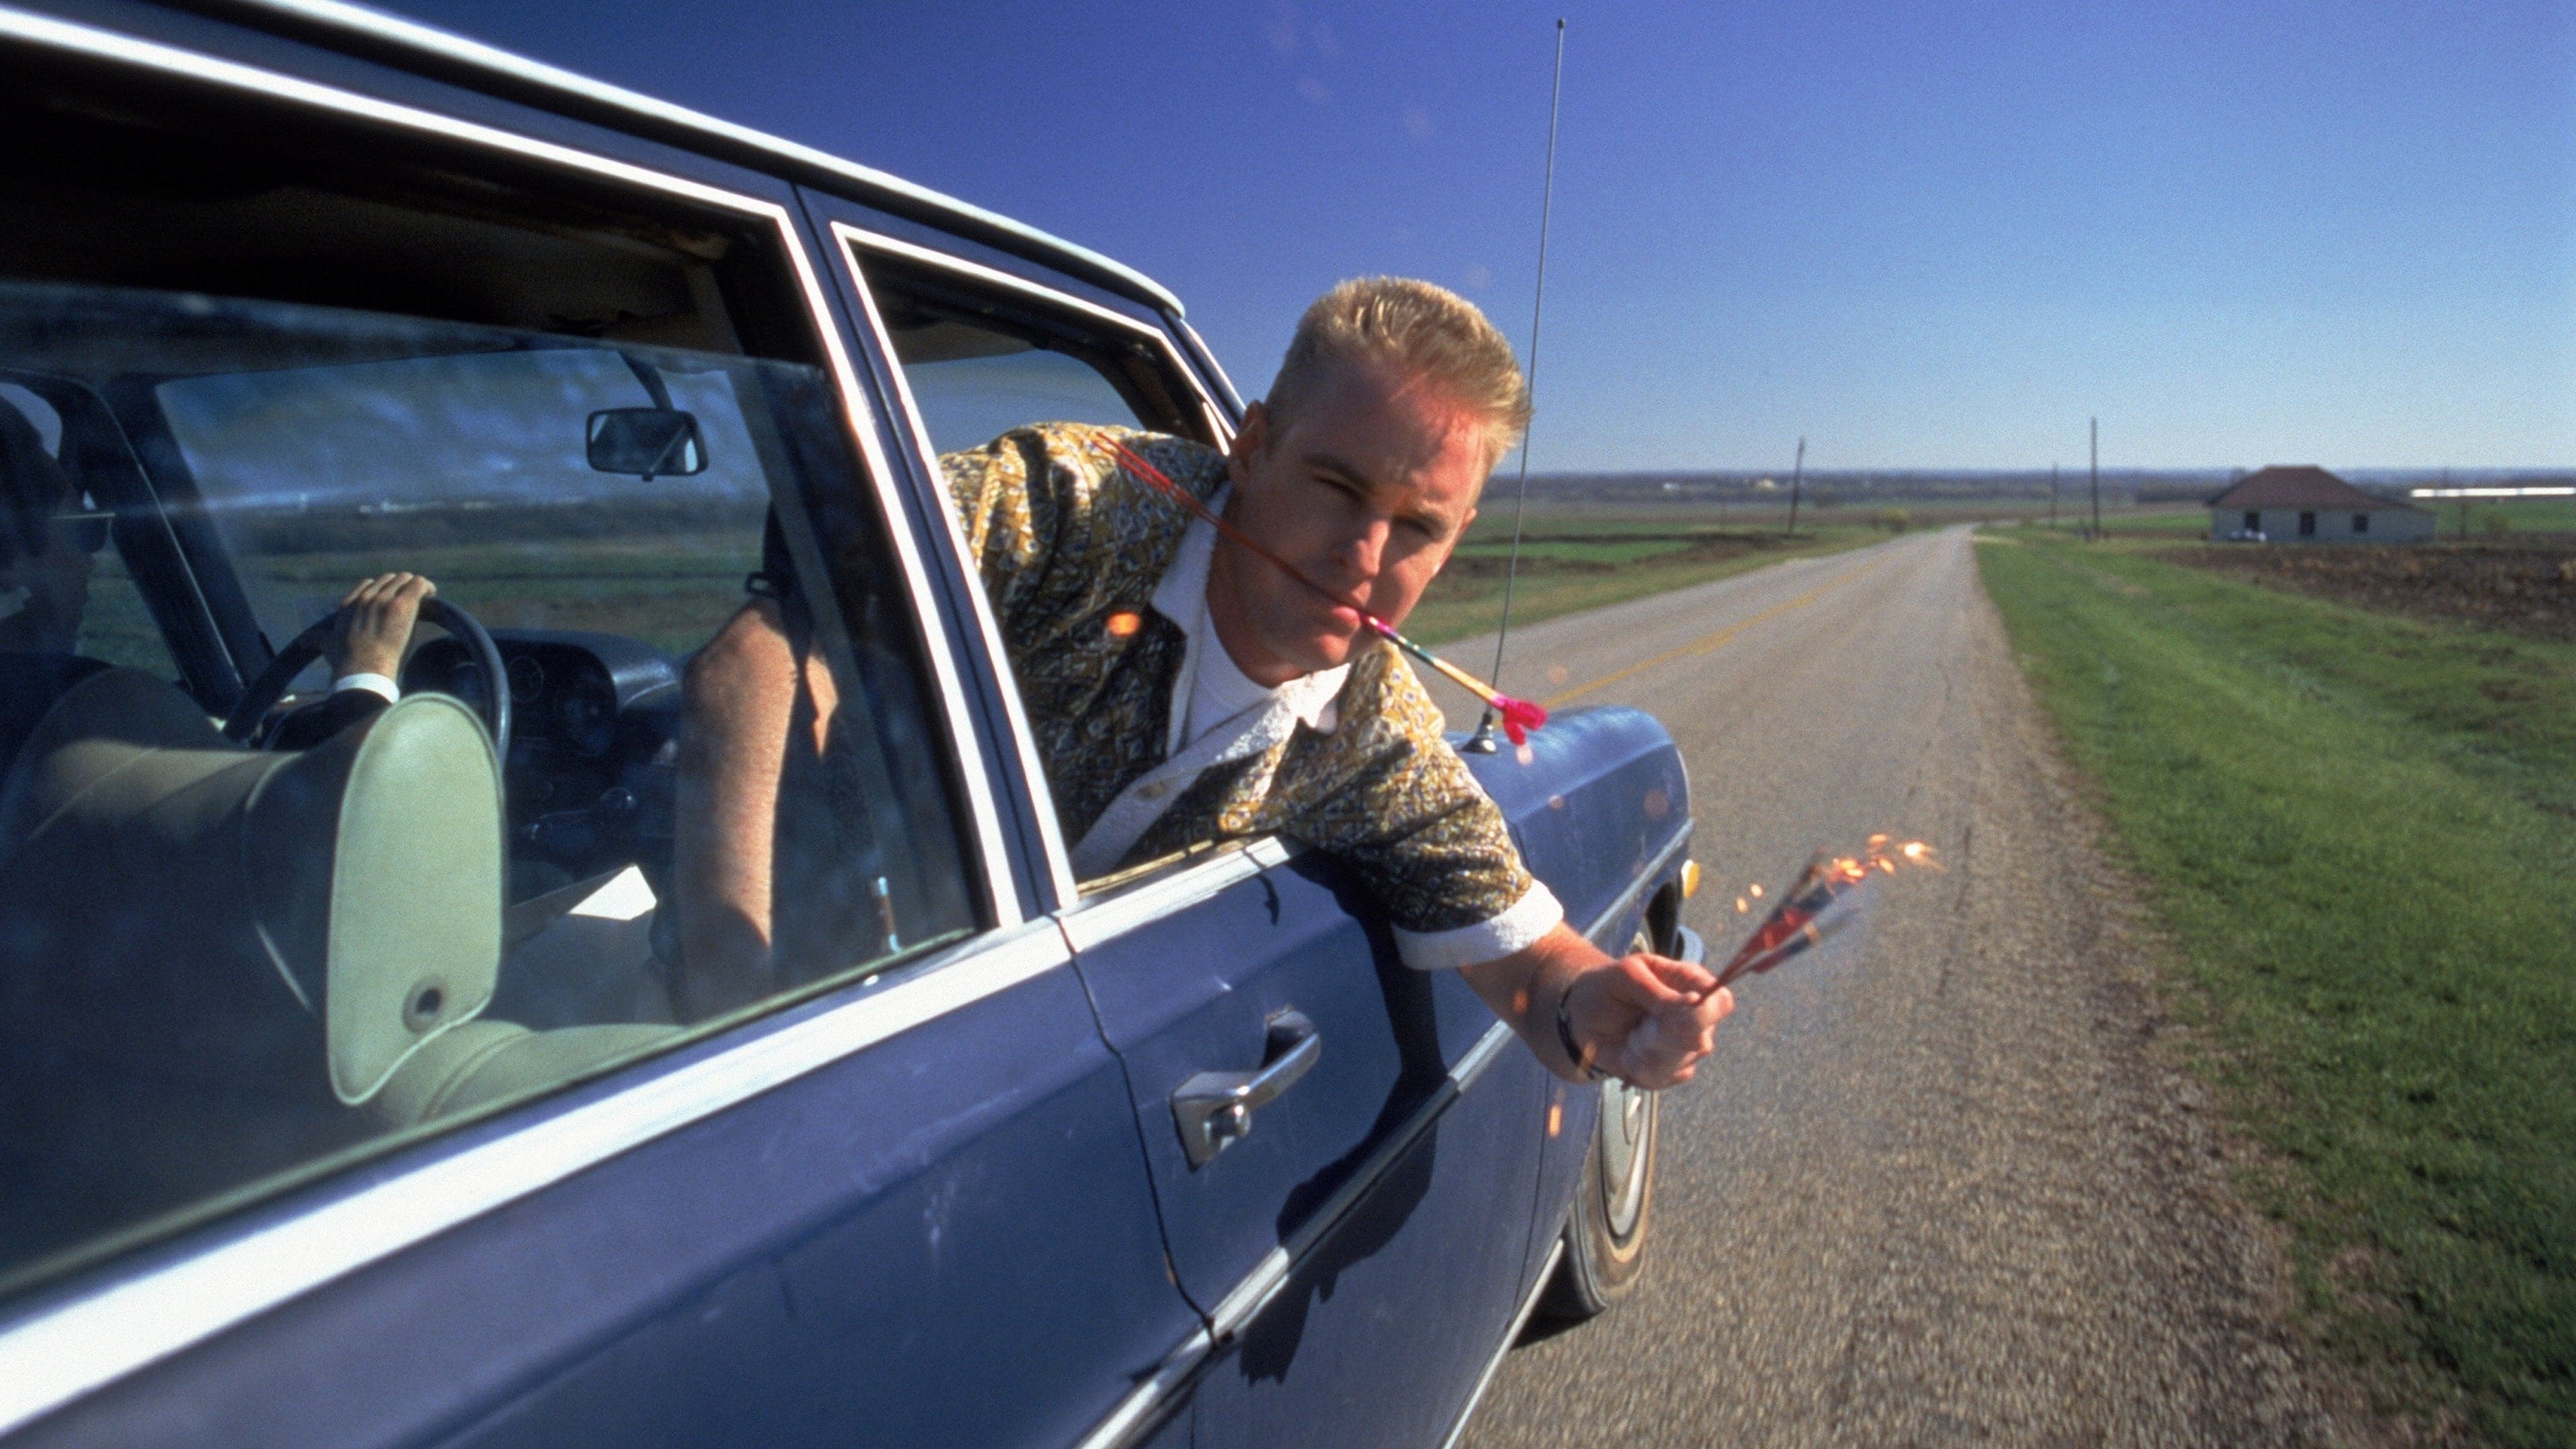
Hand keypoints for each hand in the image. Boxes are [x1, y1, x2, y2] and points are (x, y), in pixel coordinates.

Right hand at [328, 571, 435, 679]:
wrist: (362, 672)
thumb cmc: (347, 663)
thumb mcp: (327, 647)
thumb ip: (318, 639)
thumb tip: (305, 640)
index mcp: (348, 604)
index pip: (369, 584)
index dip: (383, 589)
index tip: (391, 600)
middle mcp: (366, 597)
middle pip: (389, 579)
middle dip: (401, 588)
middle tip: (412, 601)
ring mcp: (384, 599)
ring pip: (405, 580)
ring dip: (415, 588)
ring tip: (425, 599)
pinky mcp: (402, 605)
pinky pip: (419, 585)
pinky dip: (427, 588)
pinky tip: (432, 596)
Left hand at [1562, 953, 1733, 1089]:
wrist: (1584, 1017)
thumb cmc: (1608, 987)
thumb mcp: (1626, 976)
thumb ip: (1658, 991)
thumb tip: (1694, 1003)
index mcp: (1693, 984)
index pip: (1720, 1002)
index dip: (1703, 1013)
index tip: (1668, 1014)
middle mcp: (1699, 1018)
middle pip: (1700, 1038)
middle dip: (1660, 1036)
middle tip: (1638, 1024)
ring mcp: (1689, 1047)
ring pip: (1680, 1061)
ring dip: (1645, 1051)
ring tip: (1631, 1035)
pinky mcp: (1673, 1071)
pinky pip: (1663, 1078)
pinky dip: (1638, 1067)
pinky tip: (1628, 1052)